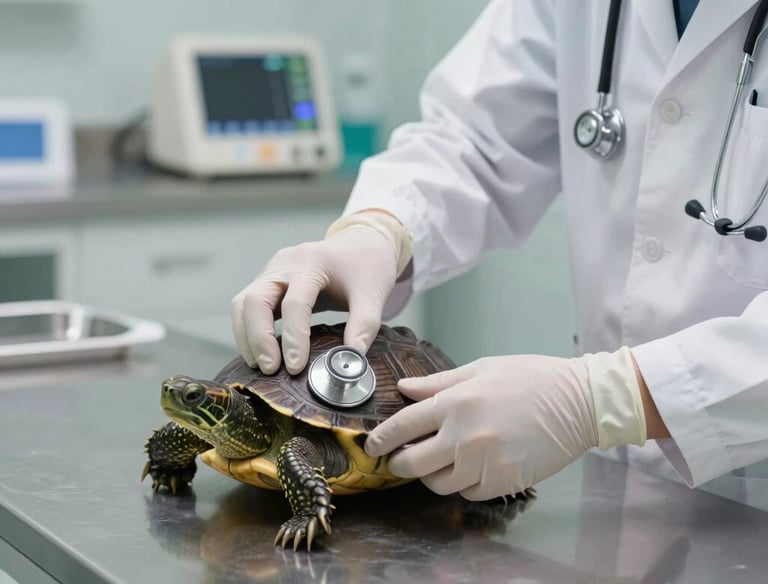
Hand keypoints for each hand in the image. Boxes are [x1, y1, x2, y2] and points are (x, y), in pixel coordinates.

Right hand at [231, 212, 411, 374]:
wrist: (361, 244)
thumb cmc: (367, 267)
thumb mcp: (373, 295)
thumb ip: (364, 326)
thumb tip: (351, 361)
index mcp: (311, 262)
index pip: (294, 303)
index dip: (293, 338)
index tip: (297, 368)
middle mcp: (284, 264)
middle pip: (255, 300)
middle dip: (259, 338)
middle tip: (271, 370)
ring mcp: (272, 272)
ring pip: (243, 303)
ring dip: (247, 337)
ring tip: (261, 366)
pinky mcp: (267, 283)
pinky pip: (247, 307)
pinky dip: (249, 330)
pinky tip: (262, 354)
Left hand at [365, 348, 646, 499]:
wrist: (579, 402)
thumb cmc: (531, 378)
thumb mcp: (482, 369)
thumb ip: (439, 383)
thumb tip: (404, 388)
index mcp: (456, 402)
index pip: (404, 425)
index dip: (382, 438)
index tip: (372, 444)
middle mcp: (464, 436)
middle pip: (413, 463)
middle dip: (399, 463)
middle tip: (400, 458)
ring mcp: (483, 463)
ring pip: (438, 484)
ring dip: (431, 475)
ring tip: (439, 460)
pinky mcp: (502, 482)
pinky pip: (467, 493)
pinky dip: (462, 484)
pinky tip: (469, 467)